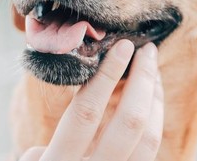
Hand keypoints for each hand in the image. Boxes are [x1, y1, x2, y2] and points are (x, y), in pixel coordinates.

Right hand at [19, 40, 163, 160]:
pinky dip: (155, 124)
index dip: (108, 75)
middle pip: (130, 121)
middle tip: (147, 51)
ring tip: (153, 72)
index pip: (87, 111)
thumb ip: (39, 154)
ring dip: (156, 100)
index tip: (122, 46)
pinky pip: (150, 153)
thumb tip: (46, 143)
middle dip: (144, 80)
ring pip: (149, 139)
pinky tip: (153, 106)